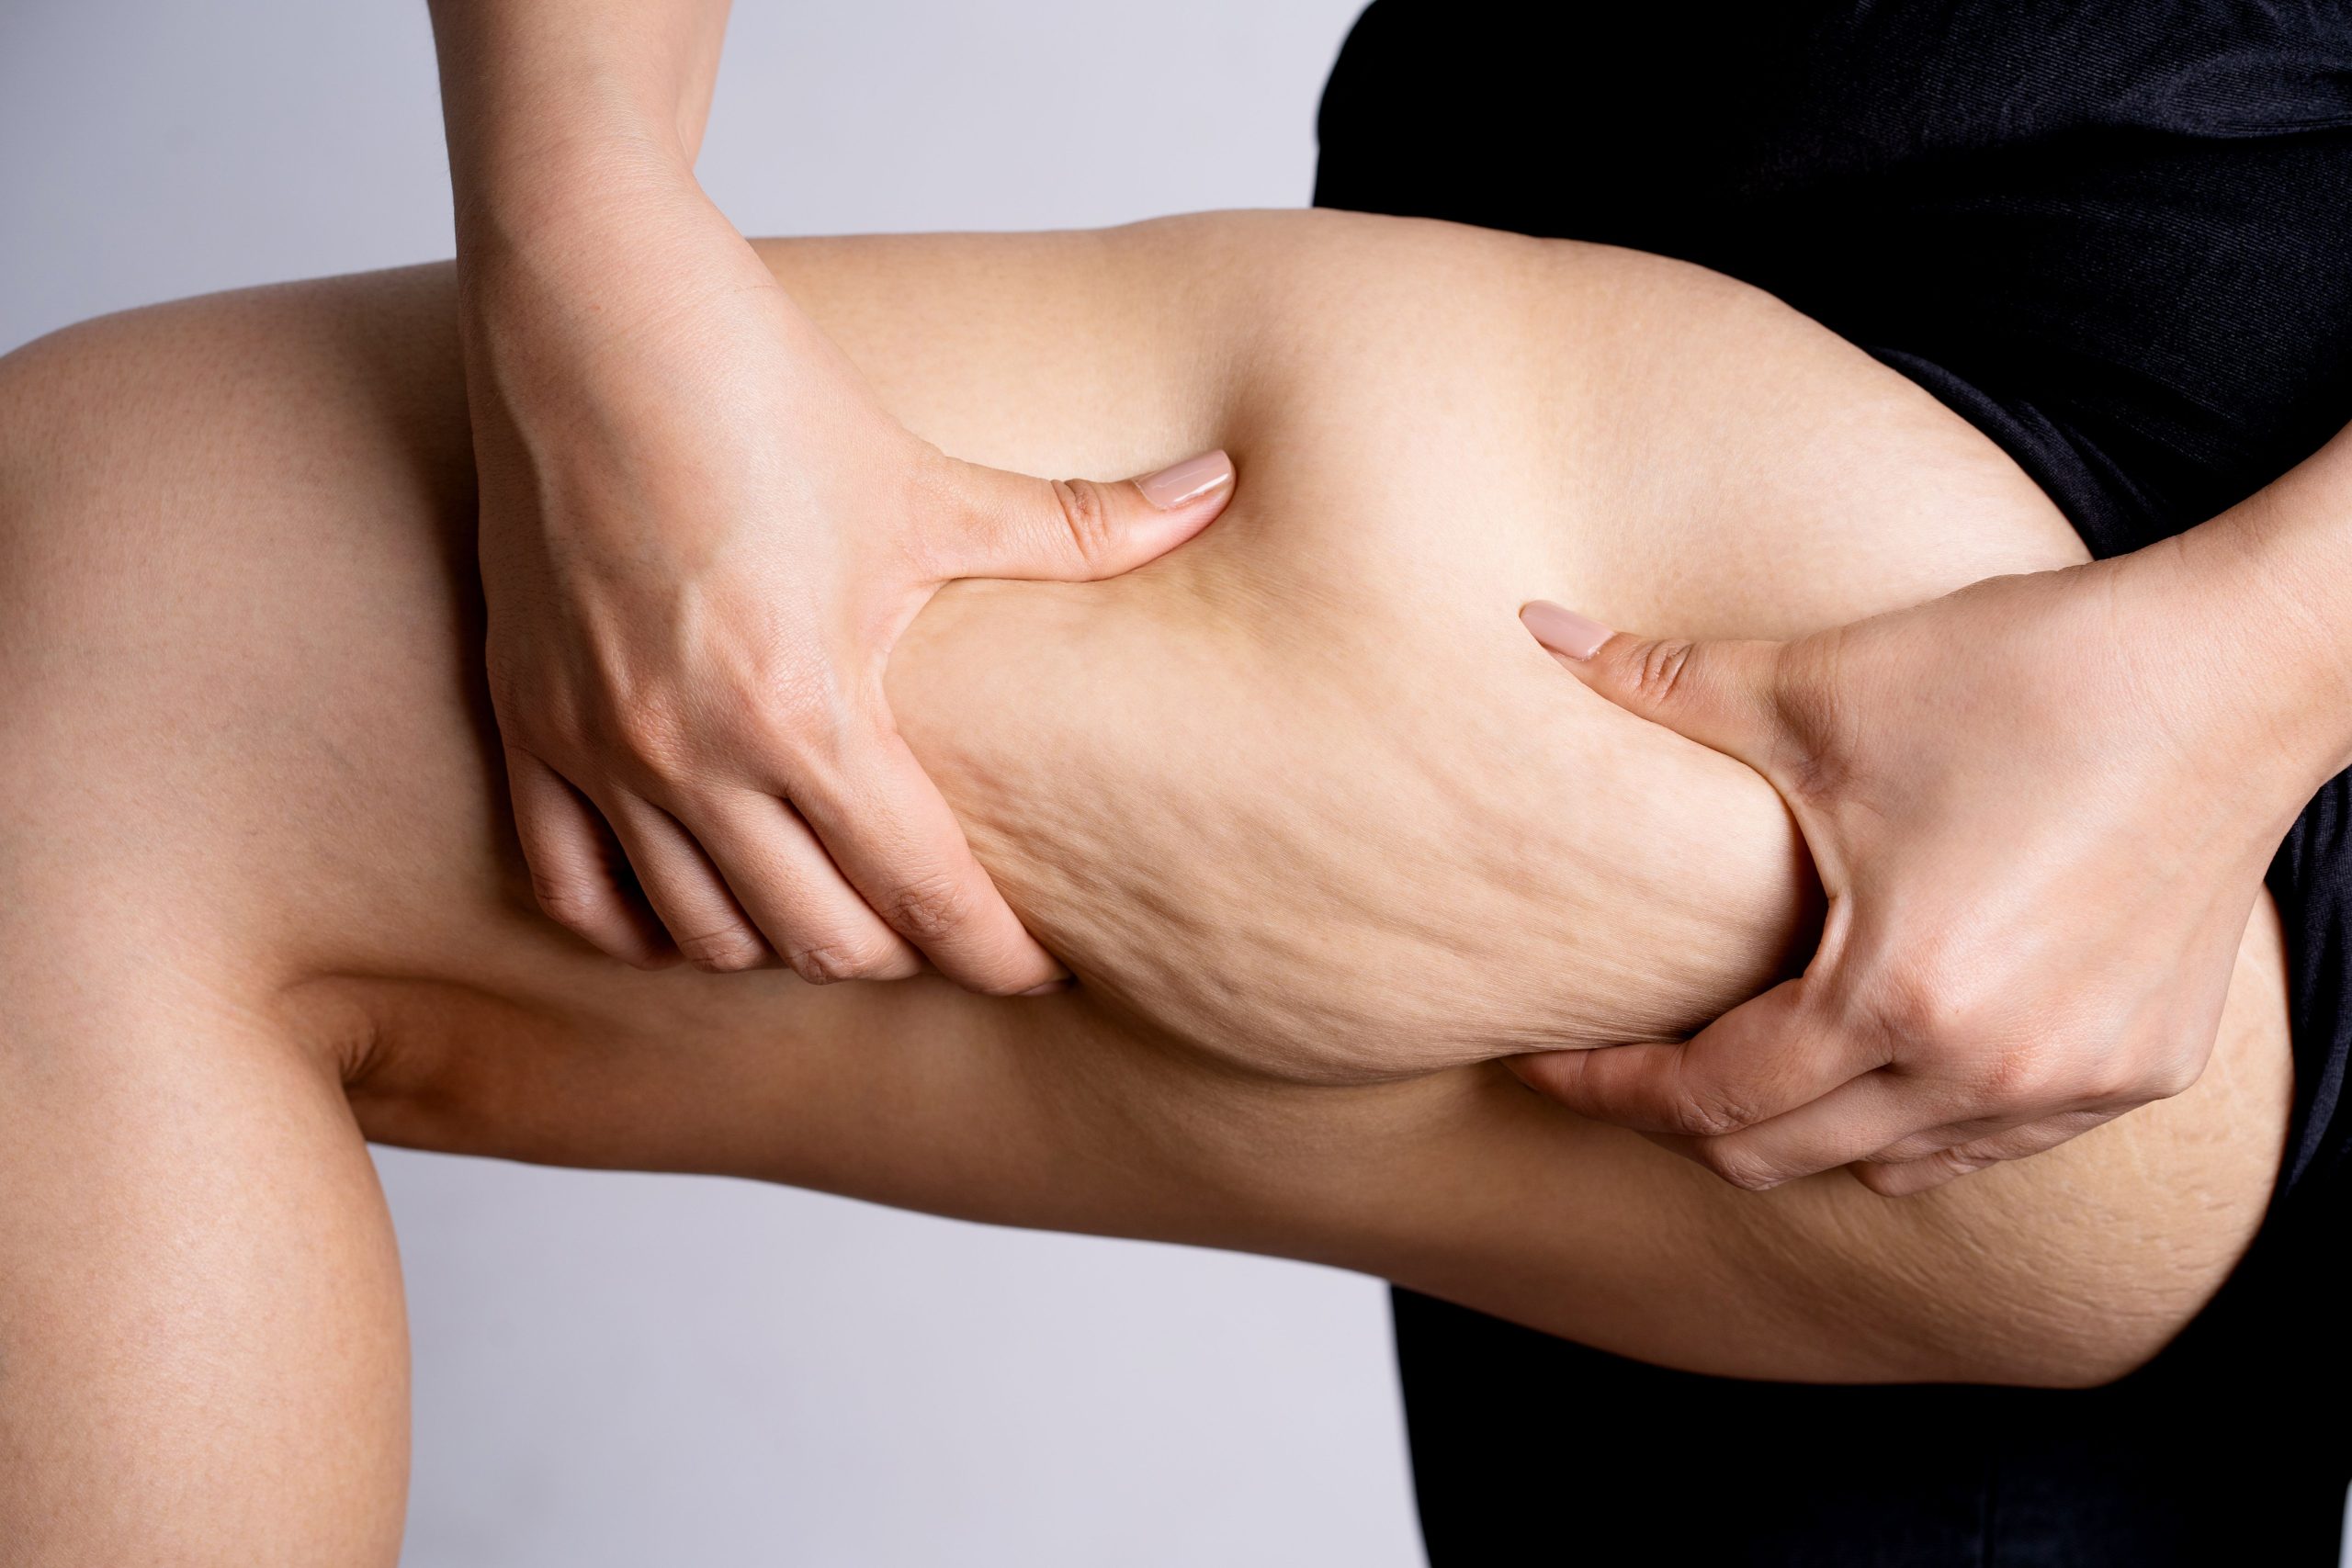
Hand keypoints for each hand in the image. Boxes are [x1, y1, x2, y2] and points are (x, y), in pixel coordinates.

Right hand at [459, 158, 1232, 987]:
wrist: (593, 312)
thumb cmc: (762, 393)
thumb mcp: (934, 483)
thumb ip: (1084, 523)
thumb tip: (1221, 490)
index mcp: (809, 710)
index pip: (923, 899)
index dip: (995, 955)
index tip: (1038, 967)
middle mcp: (697, 754)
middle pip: (818, 944)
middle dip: (900, 952)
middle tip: (943, 921)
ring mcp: (601, 749)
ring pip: (703, 937)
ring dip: (782, 944)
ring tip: (837, 908)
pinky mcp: (527, 725)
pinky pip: (576, 890)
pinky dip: (645, 924)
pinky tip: (702, 904)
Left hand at [1511, 547, 2314, 1193]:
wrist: (2242, 671)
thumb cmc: (2033, 675)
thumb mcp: (1822, 685)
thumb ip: (1661, 680)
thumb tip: (1534, 629)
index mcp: (1900, 996)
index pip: (1709, 1096)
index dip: (1607, 1087)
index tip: (1541, 1064)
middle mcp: (1991, 1072)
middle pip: (1780, 1153)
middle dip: (1679, 1120)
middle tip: (1614, 1064)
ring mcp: (2075, 1085)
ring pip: (1886, 1164)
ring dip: (1795, 1126)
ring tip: (1732, 1058)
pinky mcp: (2139, 1070)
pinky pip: (1987, 1140)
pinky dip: (1909, 1116)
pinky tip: (1873, 1050)